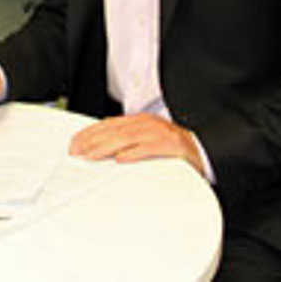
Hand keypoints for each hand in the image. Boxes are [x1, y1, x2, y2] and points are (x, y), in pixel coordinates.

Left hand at [68, 114, 205, 175]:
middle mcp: (148, 124)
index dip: (90, 133)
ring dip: (107, 147)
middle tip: (76, 152)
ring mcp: (161, 134)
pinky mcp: (173, 146)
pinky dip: (134, 153)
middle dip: (92, 141)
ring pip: (128, 138)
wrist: (206, 150)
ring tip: (91, 156)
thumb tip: (100, 150)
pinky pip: (151, 148)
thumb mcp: (147, 141)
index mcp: (140, 122)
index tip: (74, 143)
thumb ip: (128, 142)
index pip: (109, 125)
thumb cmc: (173, 150)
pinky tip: (121, 159)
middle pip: (114, 131)